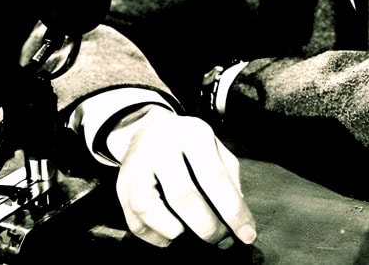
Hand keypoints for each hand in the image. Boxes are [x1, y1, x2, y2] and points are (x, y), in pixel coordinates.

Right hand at [106, 105, 256, 248]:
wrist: (149, 128)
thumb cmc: (190, 144)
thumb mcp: (216, 148)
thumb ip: (230, 178)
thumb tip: (238, 218)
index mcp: (193, 134)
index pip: (214, 177)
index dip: (232, 211)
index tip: (247, 235)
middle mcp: (162, 146)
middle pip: (183, 197)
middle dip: (206, 227)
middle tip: (220, 240)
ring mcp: (137, 164)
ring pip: (149, 208)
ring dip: (174, 231)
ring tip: (190, 233)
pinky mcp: (121, 184)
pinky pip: (134, 220)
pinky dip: (154, 236)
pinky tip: (170, 234)